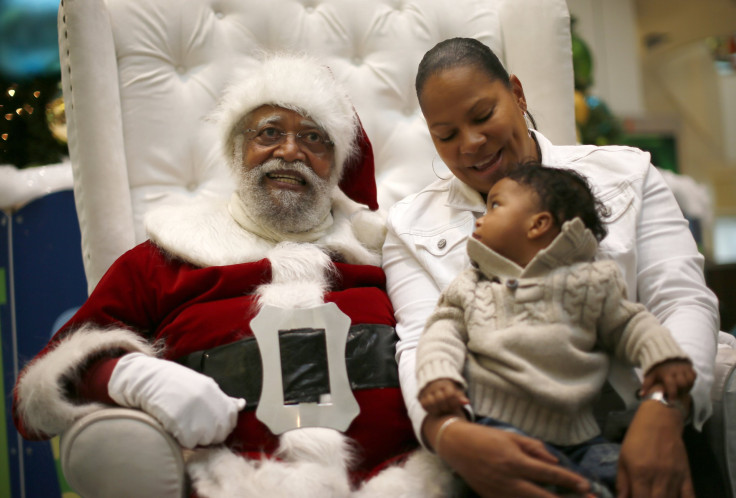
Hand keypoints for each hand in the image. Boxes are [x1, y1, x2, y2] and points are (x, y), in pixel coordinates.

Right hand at [108, 353, 245, 447]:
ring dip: (195, 438)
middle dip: (210, 435)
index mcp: (213, 390)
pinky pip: (188, 443)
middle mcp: (207, 401)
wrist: (146, 379)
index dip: (223, 424)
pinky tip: (174, 427)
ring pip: (204, 440)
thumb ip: (221, 397)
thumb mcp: (201, 384)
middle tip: (194, 427)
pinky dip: (182, 440)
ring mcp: (194, 412)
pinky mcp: (180, 422)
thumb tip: (241, 405)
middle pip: (220, 432)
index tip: (212, 424)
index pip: (232, 417)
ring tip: (182, 424)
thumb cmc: (173, 382)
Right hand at [418, 379, 468, 415]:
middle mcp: (435, 386)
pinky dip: (430, 409)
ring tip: (442, 410)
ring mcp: (427, 391)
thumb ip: (460, 397)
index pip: (449, 394)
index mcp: (445, 384)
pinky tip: (435, 410)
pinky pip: (424, 405)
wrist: (434, 384)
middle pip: (440, 398)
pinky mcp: (422, 397)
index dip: (453, 402)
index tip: (455, 406)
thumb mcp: (456, 392)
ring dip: (437, 409)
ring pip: (431, 402)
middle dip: (446, 406)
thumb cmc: (449, 391)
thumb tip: (466, 402)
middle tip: (448, 409)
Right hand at [423, 415, 590, 497]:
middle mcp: (509, 480)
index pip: (549, 474)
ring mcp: (500, 493)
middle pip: (544, 497)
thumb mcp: (512, 436)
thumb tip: (555, 461)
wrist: (455, 446)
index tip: (585, 486)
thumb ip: (534, 449)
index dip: (570, 481)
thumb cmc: (485, 437)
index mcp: (515, 461)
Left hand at [617, 399, 692, 497]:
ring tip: (656, 497)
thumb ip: (623, 482)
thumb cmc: (637, 438)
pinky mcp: (686, 476)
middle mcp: (658, 478)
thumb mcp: (623, 458)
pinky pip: (689, 496)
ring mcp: (674, 478)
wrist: (660, 420)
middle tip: (644, 497)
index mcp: (640, 473)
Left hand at [641, 359, 695, 401]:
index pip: (671, 385)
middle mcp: (676, 370)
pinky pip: (694, 375)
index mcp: (666, 373)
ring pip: (689, 380)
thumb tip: (642, 395)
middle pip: (682, 384)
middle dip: (681, 391)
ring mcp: (683, 367)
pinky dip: (691, 381)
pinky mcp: (689, 366)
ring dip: (687, 387)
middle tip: (677, 395)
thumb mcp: (650, 374)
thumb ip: (647, 384)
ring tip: (682, 390)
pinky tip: (686, 384)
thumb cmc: (656, 366)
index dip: (672, 394)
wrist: (662, 352)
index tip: (671, 401)